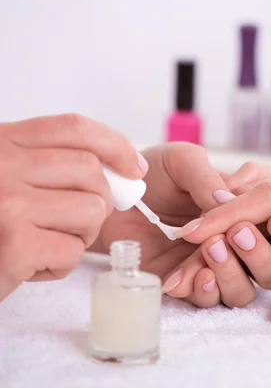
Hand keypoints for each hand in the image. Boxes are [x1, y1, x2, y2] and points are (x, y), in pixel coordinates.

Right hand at [0, 113, 144, 301]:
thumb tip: (125, 170)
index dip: (115, 145)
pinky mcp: (14, 244)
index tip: (135, 168)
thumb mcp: (7, 178)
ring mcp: (7, 203)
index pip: (74, 127)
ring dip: (82, 235)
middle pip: (91, 171)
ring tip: (48, 243)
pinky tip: (31, 266)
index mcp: (1, 142)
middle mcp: (1, 165)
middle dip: (99, 201)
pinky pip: (73, 251)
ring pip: (91, 211)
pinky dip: (61, 266)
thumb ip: (50, 165)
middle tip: (77, 221)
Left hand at [97, 145, 270, 308]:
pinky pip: (206, 302)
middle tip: (235, 234)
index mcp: (246, 214)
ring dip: (231, 275)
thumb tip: (227, 203)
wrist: (112, 195)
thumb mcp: (182, 161)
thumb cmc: (152, 173)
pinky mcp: (186, 286)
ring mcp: (212, 269)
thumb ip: (206, 178)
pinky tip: (188, 276)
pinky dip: (201, 291)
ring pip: (243, 292)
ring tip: (210, 251)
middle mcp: (236, 246)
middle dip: (260, 258)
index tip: (270, 217)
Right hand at [179, 169, 270, 322]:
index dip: (229, 215)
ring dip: (222, 219)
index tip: (192, 238)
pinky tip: (221, 239)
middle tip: (181, 260)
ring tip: (193, 255)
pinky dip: (238, 216)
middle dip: (213, 223)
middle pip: (254, 192)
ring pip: (255, 191)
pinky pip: (267, 200)